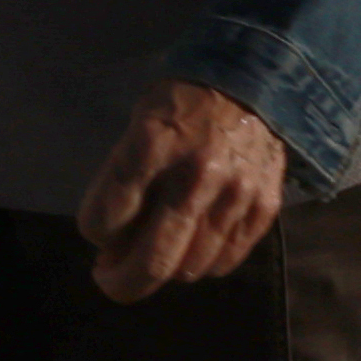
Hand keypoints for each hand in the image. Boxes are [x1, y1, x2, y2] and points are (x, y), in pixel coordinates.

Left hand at [77, 79, 289, 300]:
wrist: (252, 78)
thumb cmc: (183, 103)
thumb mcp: (139, 123)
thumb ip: (124, 179)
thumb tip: (112, 242)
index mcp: (153, 145)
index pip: (108, 218)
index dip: (95, 233)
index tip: (98, 234)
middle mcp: (197, 174)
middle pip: (154, 260)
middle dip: (121, 282)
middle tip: (109, 280)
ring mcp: (236, 194)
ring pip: (190, 267)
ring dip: (162, 272)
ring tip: (152, 257)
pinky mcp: (265, 206)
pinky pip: (226, 260)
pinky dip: (202, 264)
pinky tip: (190, 249)